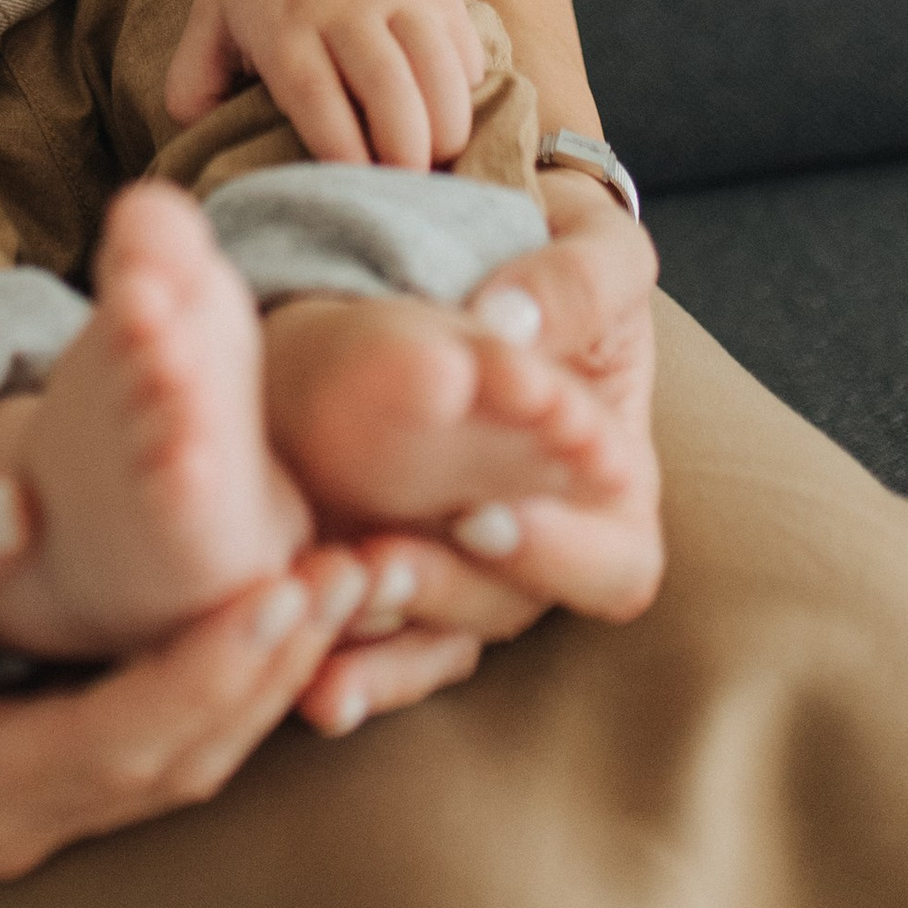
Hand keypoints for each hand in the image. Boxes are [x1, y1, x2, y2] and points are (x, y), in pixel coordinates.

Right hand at [0, 467, 375, 879]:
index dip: (211, 667)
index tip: (287, 586)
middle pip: (174, 759)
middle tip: (359, 570)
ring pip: (176, 757)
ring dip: (262, 674)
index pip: (119, 738)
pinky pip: (151, 736)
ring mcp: (21, 802)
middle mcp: (4, 816)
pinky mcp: (33, 764)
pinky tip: (271, 603)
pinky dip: (219, 677)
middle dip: (270, 668)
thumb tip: (19, 499)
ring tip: (342, 576)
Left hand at [164, 0, 490, 168]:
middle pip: (383, 81)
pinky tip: (451, 116)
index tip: (353, 183)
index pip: (312, 90)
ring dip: (445, 121)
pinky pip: (464, 45)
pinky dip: (466, 87)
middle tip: (407, 187)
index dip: (338, 144)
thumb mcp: (213, 10)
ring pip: (434, 62)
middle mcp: (342, 5)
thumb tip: (196, 134)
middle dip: (402, 145)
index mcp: (282, 22)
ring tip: (438, 159)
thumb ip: (194, 76)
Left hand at [291, 199, 663, 731]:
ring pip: (429, 636)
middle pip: (504, 611)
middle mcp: (537, 546)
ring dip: (375, 637)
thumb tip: (514, 325)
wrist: (481, 238)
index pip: (611, 565)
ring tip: (319, 601)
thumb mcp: (594, 247)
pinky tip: (296, 669)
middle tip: (377, 564)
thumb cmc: (562, 259)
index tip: (482, 515)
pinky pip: (367, 628)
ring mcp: (457, 560)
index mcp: (610, 491)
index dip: (556, 557)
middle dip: (439, 594)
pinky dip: (335, 652)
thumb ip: (578, 283)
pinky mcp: (384, 554)